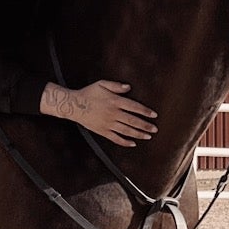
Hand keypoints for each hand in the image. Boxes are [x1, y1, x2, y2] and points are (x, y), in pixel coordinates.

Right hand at [40, 81, 157, 146]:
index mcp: (114, 101)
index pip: (134, 107)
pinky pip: (115, 138)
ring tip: (148, 136)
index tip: (154, 115)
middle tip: (155, 129)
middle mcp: (113, 113)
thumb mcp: (102, 84)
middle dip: (145, 125)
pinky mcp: (102, 131)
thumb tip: (128, 87)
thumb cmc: (88, 93)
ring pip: (126, 130)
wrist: (74, 105)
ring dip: (138, 134)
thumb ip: (116, 86)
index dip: (145, 111)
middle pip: (133, 120)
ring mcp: (108, 124)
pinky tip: (133, 144)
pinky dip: (125, 142)